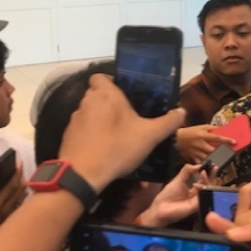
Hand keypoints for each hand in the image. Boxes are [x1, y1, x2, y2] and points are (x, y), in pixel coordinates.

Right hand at [0, 166, 27, 250]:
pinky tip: (21, 191)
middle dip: (21, 176)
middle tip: (21, 165)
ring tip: (22, 175)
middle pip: (19, 190)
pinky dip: (21, 195)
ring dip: (23, 185)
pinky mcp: (9, 221)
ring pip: (21, 198)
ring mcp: (9, 216)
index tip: (19, 161)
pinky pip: (19, 204)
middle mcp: (6, 211)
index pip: (10, 187)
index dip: (16, 173)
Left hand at [59, 74, 186, 191]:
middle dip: (109, 101)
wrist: (83, 173)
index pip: (101, 76)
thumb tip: (182, 112)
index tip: (124, 93)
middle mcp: (88, 101)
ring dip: (100, 117)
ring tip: (115, 132)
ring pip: (89, 111)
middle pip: (96, 93)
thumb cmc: (118, 147)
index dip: (111, 81)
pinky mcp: (68, 134)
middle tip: (126, 115)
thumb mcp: (150, 136)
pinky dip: (91, 132)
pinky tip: (102, 146)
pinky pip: (82, 127)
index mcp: (107, 94)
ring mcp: (76, 118)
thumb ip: (167, 123)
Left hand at [138, 164, 213, 227]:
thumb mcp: (178, 180)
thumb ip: (187, 171)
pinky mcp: (196, 206)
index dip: (207, 173)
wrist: (161, 208)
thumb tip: (198, 165)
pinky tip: (198, 184)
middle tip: (213, 167)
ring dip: (207, 180)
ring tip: (203, 173)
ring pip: (208, 190)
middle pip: (209, 185)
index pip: (203, 180)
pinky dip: (202, 189)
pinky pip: (204, 197)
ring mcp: (198, 201)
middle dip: (211, 175)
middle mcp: (197, 195)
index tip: (211, 165)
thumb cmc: (168, 195)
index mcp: (193, 190)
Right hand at [176, 126, 236, 163]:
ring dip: (215, 159)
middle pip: (214, 150)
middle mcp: (201, 144)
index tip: (235, 142)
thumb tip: (222, 129)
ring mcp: (197, 152)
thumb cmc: (191, 131)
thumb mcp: (201, 127)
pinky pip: (201, 163)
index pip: (217, 137)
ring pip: (208, 158)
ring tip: (223, 160)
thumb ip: (212, 128)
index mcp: (204, 135)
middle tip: (230, 154)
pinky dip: (206, 164)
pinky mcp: (194, 158)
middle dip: (222, 152)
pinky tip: (212, 166)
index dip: (226, 140)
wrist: (177, 139)